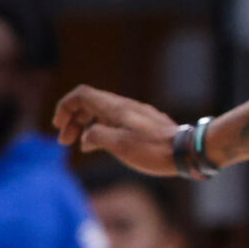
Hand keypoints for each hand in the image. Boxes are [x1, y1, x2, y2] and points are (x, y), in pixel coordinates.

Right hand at [53, 86, 180, 174]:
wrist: (189, 152)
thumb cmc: (154, 150)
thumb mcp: (118, 145)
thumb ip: (96, 136)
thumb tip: (87, 137)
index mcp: (115, 108)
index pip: (81, 95)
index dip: (65, 107)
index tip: (59, 127)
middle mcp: (125, 107)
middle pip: (90, 104)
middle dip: (73, 120)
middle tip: (65, 141)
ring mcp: (136, 115)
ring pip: (103, 114)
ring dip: (87, 126)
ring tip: (80, 146)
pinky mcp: (146, 125)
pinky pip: (117, 122)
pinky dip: (103, 130)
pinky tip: (102, 146)